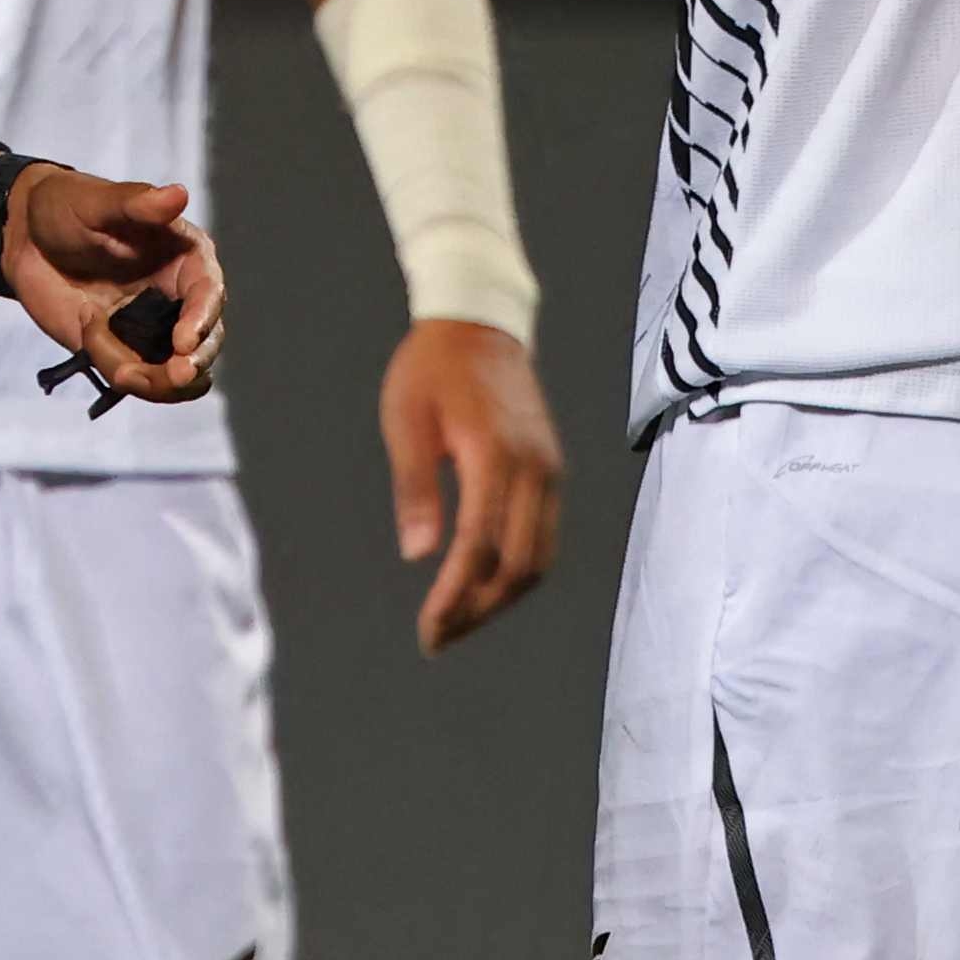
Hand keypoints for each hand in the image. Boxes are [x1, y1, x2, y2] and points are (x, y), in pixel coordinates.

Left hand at [1, 163, 220, 405]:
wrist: (24, 238)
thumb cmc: (66, 207)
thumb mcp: (96, 202)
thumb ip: (136, 204)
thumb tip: (178, 195)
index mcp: (186, 258)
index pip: (209, 294)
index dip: (202, 321)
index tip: (183, 342)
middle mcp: (179, 298)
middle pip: (205, 345)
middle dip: (190, 367)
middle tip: (171, 375)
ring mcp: (154, 330)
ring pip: (177, 376)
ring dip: (154, 383)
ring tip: (118, 367)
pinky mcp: (126, 351)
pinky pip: (136, 379)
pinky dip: (116, 369)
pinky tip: (87, 330)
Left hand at [375, 314, 562, 651]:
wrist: (480, 321)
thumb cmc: (432, 368)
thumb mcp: (406, 421)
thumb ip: (415, 488)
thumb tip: (417, 554)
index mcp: (495, 456)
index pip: (479, 548)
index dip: (454, 598)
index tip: (429, 631)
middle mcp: (535, 469)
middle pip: (519, 566)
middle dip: (479, 610)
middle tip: (438, 637)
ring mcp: (550, 471)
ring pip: (540, 559)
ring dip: (502, 599)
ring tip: (458, 620)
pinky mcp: (552, 471)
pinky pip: (544, 538)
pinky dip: (518, 572)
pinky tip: (484, 584)